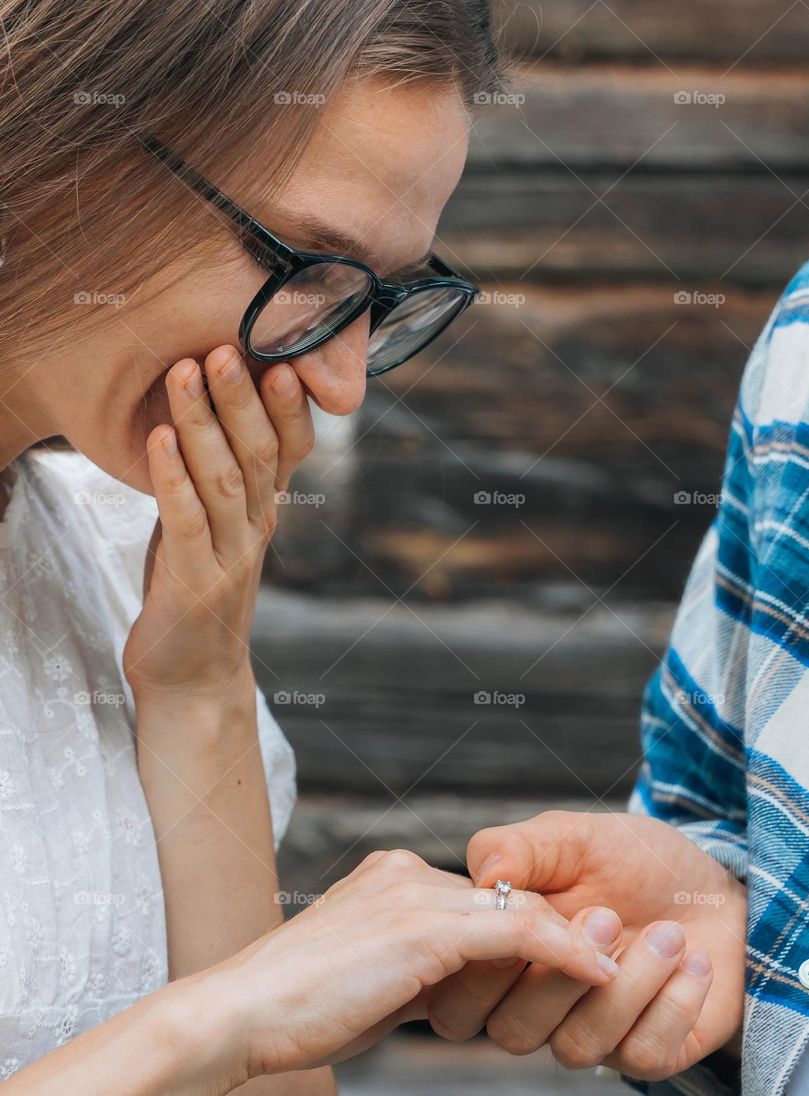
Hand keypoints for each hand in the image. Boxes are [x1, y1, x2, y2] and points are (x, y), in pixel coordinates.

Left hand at [122, 346, 313, 700]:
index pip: (290, 448)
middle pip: (260, 454)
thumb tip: (206, 409)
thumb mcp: (214, 526)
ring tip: (186, 371)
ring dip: (205, 423)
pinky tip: (159, 439)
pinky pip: (185, 522)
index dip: (288, 401)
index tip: (280, 350)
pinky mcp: (194, 584)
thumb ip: (216, 477)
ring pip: (224, 481)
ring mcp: (229, 559)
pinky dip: (172, 478)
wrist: (192, 678)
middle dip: (243, 396)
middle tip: (227, 344)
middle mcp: (256, 530)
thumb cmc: (196, 592)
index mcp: (264, 512)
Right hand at [197, 849, 623, 1078]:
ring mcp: (416, 894)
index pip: (480, 903)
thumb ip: (413, 974)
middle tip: (617, 958)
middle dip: (562, 932)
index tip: (566, 966)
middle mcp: (408, 873)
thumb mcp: (368, 985)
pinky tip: (601, 976)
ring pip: (522, 910)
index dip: (526, 938)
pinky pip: (519, 931)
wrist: (241, 1015)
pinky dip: (567, 953)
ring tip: (624, 966)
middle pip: (507, 900)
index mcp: (392, 879)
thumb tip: (449, 997)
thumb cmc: (296, 1011)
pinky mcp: (427, 927)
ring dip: (578, 940)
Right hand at [426, 810, 745, 1080]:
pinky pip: (640, 1055)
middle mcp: (537, 1007)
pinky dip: (673, 1004)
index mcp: (503, 959)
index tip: (534, 913)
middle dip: (560, 979)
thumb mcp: (572, 837)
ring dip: (628, 985)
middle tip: (609, 918)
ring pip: (578, 1046)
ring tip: (668, 933)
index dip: (488, 969)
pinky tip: (694, 962)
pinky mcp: (647, 1053)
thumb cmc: (631, 861)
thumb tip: (484, 875)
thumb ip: (519, 847)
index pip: (459, 999)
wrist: (712, 884)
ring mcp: (592, 1034)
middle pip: (512, 1032)